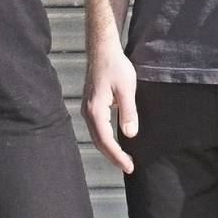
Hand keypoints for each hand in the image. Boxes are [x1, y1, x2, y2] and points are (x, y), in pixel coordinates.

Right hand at [83, 48, 138, 173]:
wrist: (102, 50)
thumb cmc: (115, 66)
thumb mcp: (127, 89)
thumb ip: (128, 112)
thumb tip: (130, 134)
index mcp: (96, 110)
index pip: (106, 141)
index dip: (118, 156)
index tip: (129, 166)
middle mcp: (88, 112)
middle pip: (99, 142)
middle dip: (113, 156)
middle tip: (129, 167)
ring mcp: (87, 109)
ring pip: (97, 136)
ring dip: (109, 149)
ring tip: (124, 159)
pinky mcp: (91, 105)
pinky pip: (97, 128)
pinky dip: (106, 139)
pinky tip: (116, 142)